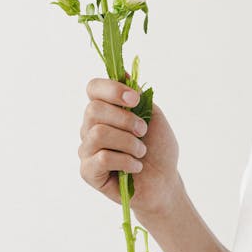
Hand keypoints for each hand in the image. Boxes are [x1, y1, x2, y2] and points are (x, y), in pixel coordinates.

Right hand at [79, 77, 181, 219]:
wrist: (165, 181)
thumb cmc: (158, 149)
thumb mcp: (153, 116)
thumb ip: (137, 95)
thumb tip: (123, 71)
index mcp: (105, 110)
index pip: (93, 88)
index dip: (112, 90)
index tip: (135, 99)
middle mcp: (90, 127)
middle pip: (93, 110)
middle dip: (125, 119)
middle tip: (143, 131)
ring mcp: (87, 150)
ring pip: (98, 134)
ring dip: (128, 142)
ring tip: (141, 152)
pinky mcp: (88, 172)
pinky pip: (102, 158)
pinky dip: (126, 161)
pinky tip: (136, 167)